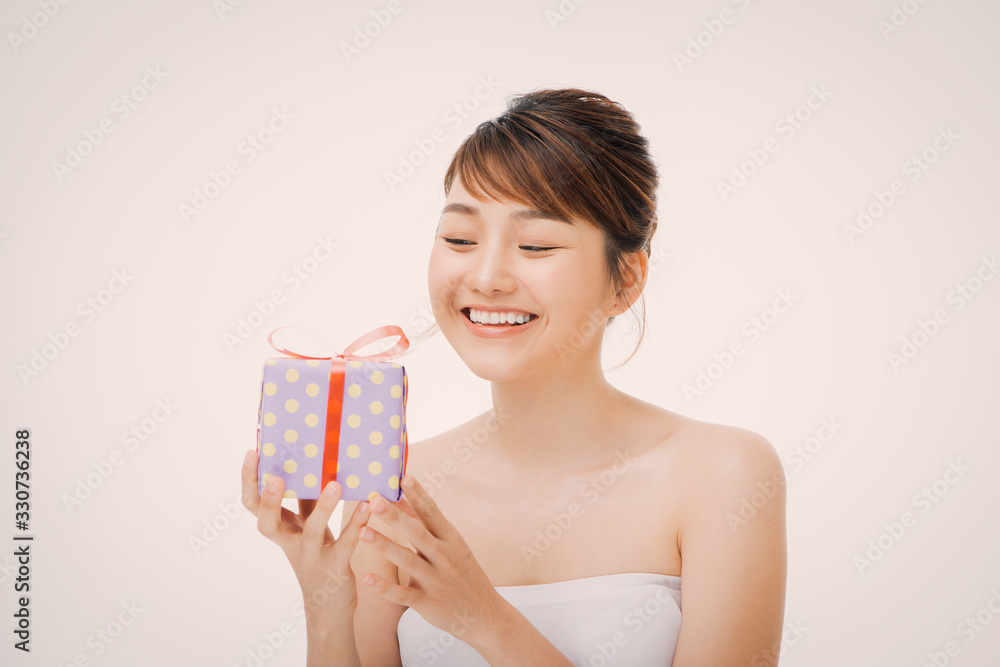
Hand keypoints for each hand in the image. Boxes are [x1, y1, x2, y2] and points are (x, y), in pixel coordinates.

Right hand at [240, 449, 370, 624]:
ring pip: (311, 531)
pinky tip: (367, 506)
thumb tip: (312, 464)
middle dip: (269, 500)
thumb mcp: (307, 527)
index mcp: (280, 529)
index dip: (249, 481)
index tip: (252, 453)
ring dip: (323, 507)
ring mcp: (310, 557)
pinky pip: (346, 544)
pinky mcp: (335, 567)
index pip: (253, 505)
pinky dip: (356, 524)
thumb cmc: (318, 556)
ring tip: (334, 485)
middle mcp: (289, 543)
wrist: (328, 606)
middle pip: (268, 523)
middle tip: (274, 477)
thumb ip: (307, 501)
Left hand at [357, 475, 511, 648]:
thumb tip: (401, 500)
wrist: (485, 614)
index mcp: (450, 539)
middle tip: (374, 500)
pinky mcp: (428, 603)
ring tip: (362, 531)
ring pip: (407, 561)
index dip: (418, 495)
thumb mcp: (451, 545)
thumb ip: (425, 525)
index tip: (403, 477)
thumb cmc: (464, 574)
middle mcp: (444, 557)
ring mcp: (436, 580)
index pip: (432, 512)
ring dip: (384, 545)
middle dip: (394, 516)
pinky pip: (403, 594)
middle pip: (417, 533)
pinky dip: (384, 587)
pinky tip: (367, 579)